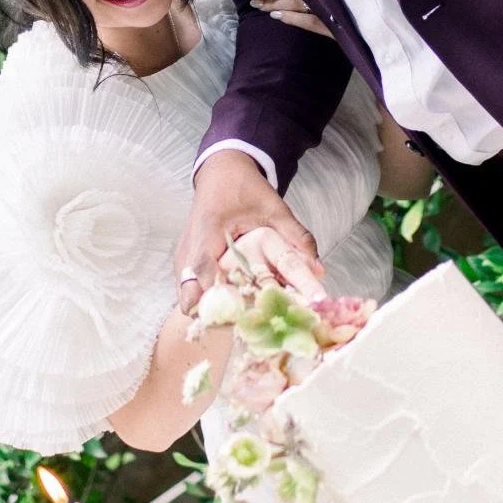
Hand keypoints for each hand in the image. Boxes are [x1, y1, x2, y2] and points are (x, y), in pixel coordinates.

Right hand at [175, 149, 322, 312]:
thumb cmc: (245, 188)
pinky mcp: (184, 261)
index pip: (202, 266)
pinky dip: (204, 299)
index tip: (215, 317)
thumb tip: (320, 268)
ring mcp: (183, 254)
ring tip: (226, 328)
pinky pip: (189, 286)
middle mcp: (190, 245)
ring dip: (205, 308)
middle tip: (224, 332)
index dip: (207, 294)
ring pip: (187, 291)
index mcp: (210, 229)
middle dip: (205, 311)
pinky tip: (223, 312)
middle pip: (189, 287)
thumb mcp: (274, 208)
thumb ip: (295, 236)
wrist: (220, 171)